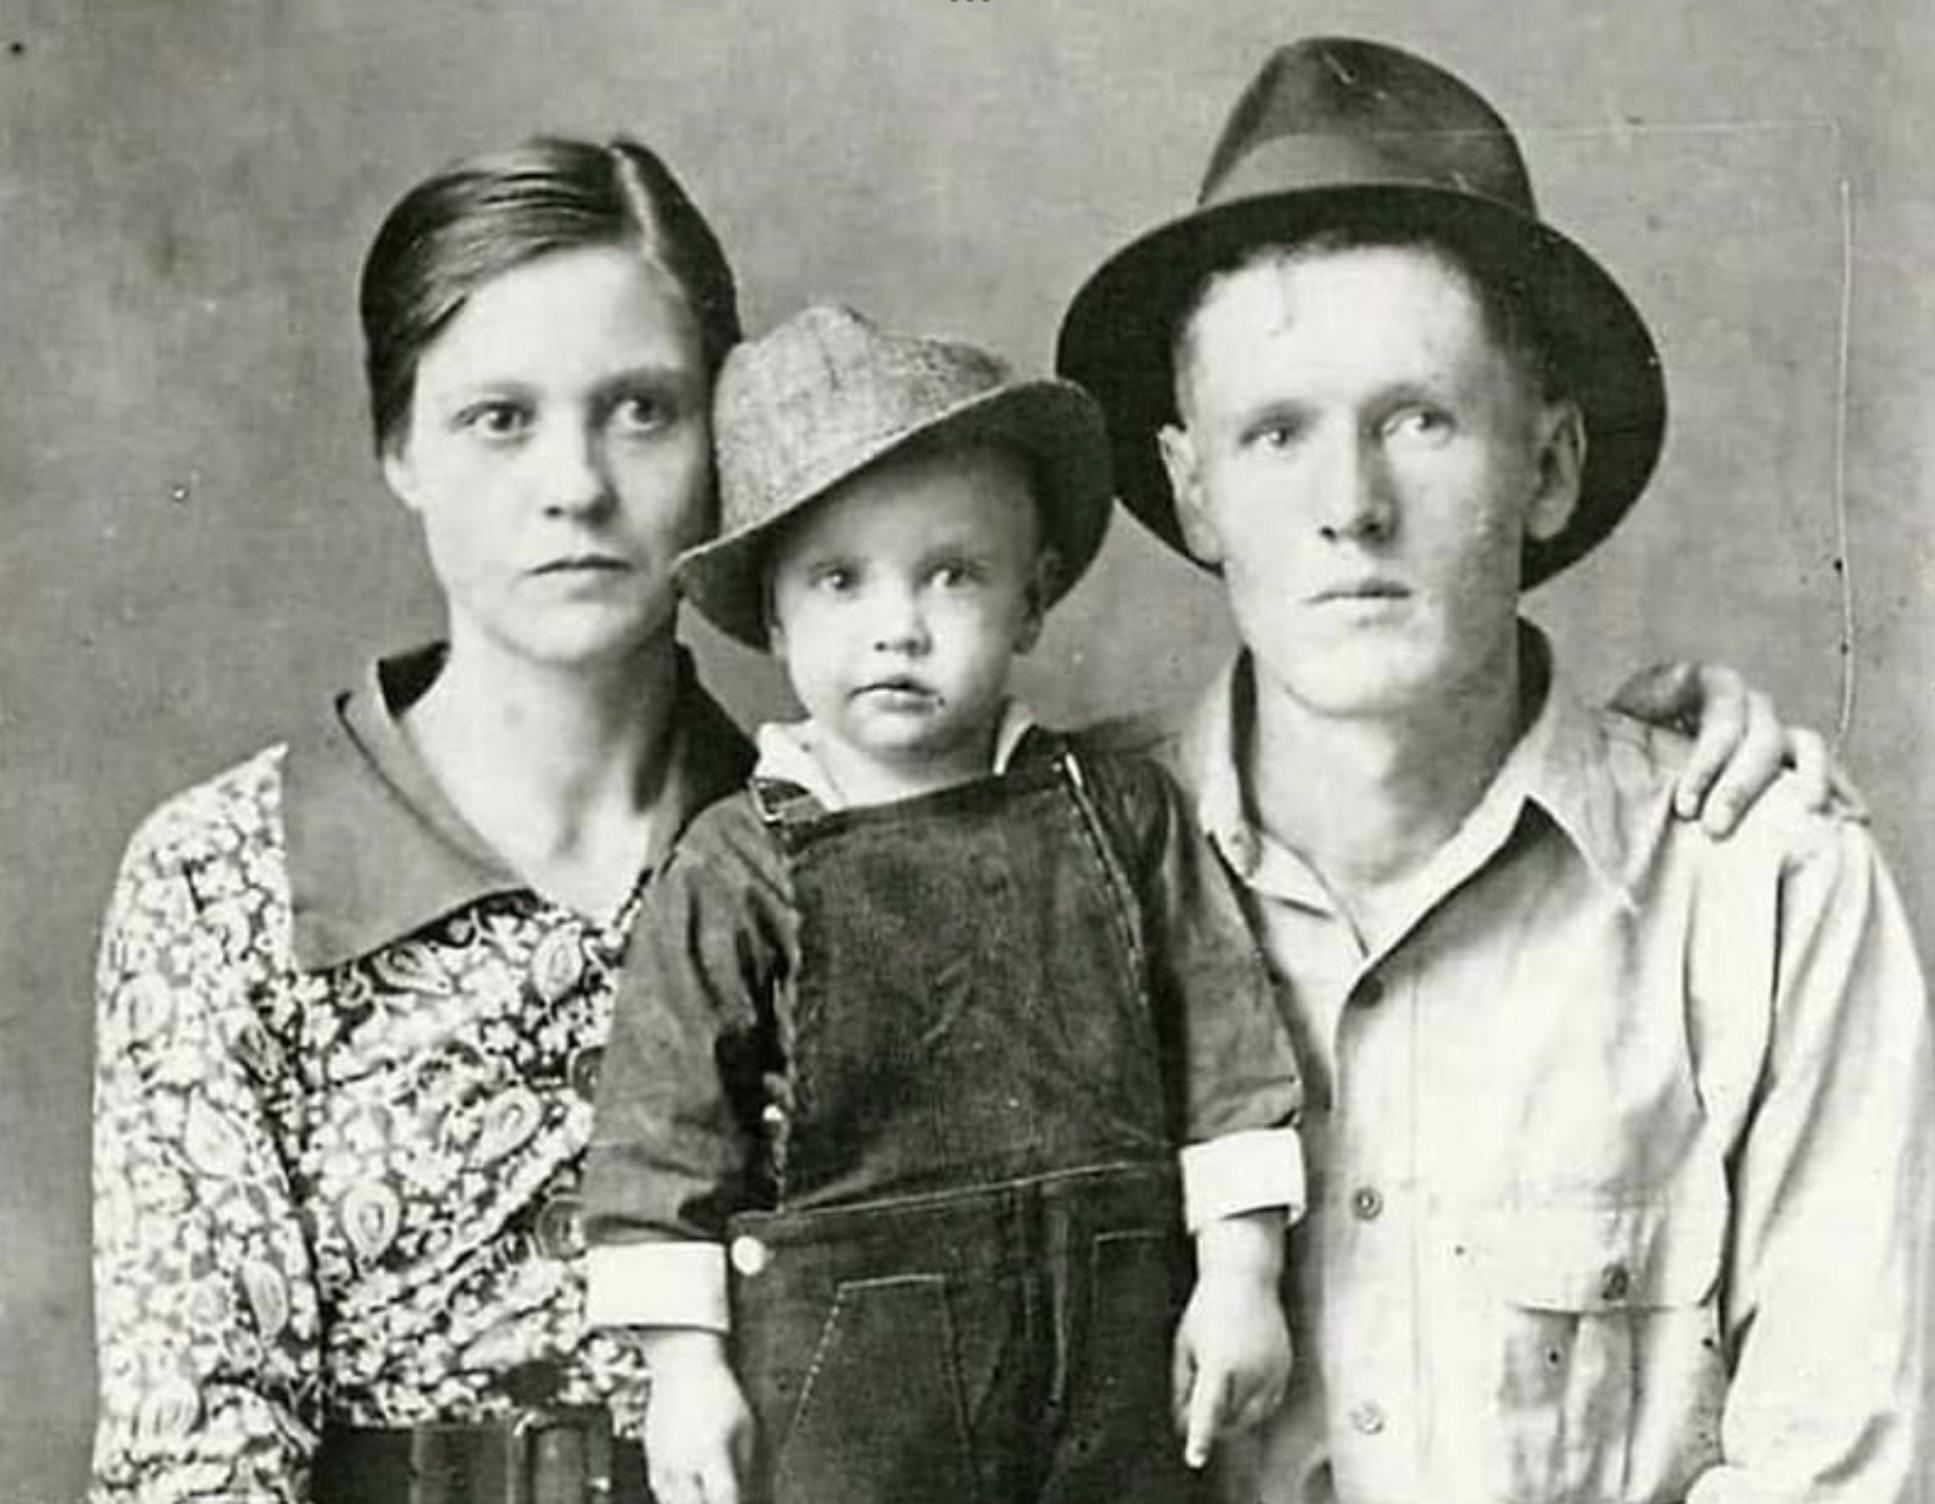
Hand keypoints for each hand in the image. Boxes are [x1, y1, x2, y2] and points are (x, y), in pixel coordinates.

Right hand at [640, 1329, 754, 1503]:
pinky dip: (674, 1498)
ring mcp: (664, 1461)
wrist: (682, 1367)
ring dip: (691, 1503)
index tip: (737, 1503)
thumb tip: (747, 1491)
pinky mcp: (651, 1458)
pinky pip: (660, 1491)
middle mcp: (684, 1461)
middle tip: (721, 1499)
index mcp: (711, 1452)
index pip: (723, 1498)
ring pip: (673, 1503)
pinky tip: (688, 1494)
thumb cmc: (719, 1392)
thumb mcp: (745, 1425)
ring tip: (705, 1493)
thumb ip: (745, 1464)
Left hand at [1172, 1217, 1291, 1470]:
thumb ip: (1182, 1385)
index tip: (1195, 1457)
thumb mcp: (1184, 1345)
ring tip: (1221, 1385)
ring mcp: (1272, 1370)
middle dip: (1212, 1421)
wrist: (1245, 1277)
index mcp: (1219, 1362)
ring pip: (1253, 1416)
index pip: (1208, 1409)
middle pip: (1230, 1420)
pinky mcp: (1285, 1368)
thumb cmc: (1208, 1309)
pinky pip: (1269, 1402)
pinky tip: (1241, 1382)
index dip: (1201, 1437)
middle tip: (1197, 1401)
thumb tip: (1184, 1420)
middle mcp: (1250, 1369)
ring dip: (1234, 1416)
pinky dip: (1253, 1404)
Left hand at [1607, 662, 1851, 836]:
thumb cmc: (1605, 750)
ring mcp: (1762, 724)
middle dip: (1739, 783)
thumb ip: (1598, 732)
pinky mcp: (1781, 755)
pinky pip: (1816, 762)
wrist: (1618, 765)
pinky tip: (1848, 817)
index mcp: (1690, 680)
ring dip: (1792, 784)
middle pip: (1757, 731)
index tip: (1683, 806)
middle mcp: (1735, 698)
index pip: (1718, 704)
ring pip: (1795, 744)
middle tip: (1714, 829)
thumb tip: (1581, 739)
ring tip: (1792, 820)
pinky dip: (1833, 785)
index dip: (1708, 756)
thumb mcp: (1596, 737)